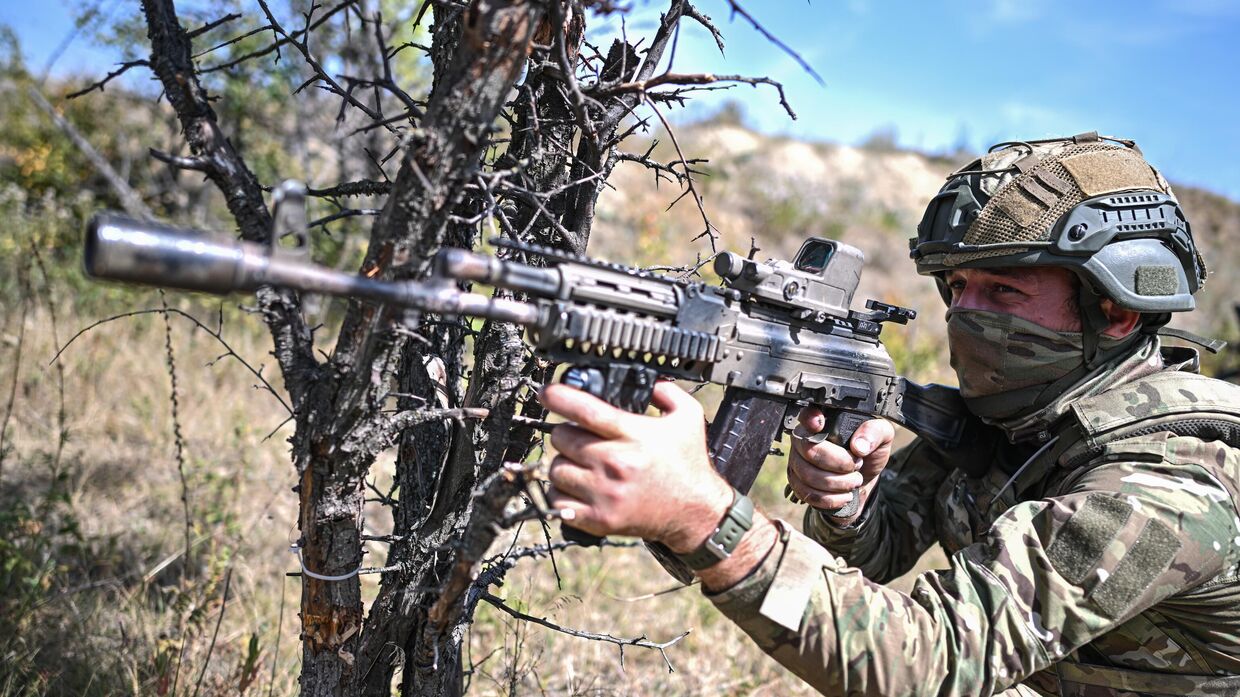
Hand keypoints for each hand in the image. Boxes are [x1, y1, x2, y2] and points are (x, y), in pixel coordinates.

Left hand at [538, 381, 733, 553]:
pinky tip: (577, 487)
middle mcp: (616, 463)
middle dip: (565, 432)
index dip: (559, 397)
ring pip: (556, 470)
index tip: (546, 393)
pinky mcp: (599, 519)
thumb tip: (644, 379)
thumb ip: (666, 390)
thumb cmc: (688, 464)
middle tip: (577, 436)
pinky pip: (557, 501)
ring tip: (579, 463)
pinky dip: (561, 493)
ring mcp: (605, 493)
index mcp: (634, 435)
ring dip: (563, 463)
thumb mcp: (689, 416)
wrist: (697, 512)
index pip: (585, 410)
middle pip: (562, 438)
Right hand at [787, 409, 894, 524]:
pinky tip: (845, 495)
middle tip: (856, 465)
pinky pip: (808, 493)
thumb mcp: (881, 437)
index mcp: (823, 422)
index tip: (820, 425)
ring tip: (854, 481)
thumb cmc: (868, 453)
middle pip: (809, 450)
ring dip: (837, 483)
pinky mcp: (798, 484)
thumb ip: (875, 432)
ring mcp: (797, 462)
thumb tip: (859, 446)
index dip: (810, 418)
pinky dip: (831, 498)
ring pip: (808, 475)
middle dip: (838, 462)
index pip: (806, 414)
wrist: (864, 479)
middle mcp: (804, 439)